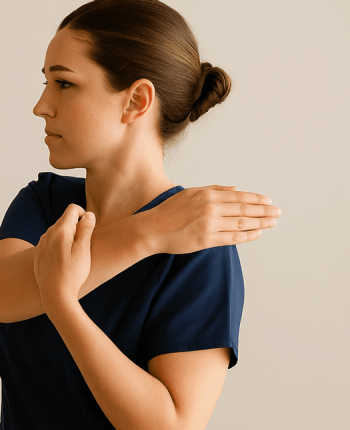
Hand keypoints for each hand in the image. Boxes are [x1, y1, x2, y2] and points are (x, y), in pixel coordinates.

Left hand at [33, 203, 94, 311]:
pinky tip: (63, 261)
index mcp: (60, 231)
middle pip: (64, 220)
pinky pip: (50, 243)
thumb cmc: (72, 274)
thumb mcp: (83, 251)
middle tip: (84, 245)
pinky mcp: (38, 254)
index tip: (89, 228)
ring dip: (67, 237)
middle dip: (76, 226)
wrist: (54, 295)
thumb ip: (86, 229)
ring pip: (57, 231)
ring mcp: (41, 244)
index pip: (72, 209)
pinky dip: (59, 246)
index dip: (83, 214)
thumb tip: (88, 214)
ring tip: (74, 255)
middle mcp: (47, 234)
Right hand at [147, 185, 280, 254]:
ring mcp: (210, 225)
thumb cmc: (168, 212)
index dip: (257, 199)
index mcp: (208, 196)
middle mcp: (211, 208)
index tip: (269, 202)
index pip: (240, 197)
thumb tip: (236, 189)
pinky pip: (232, 238)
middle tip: (278, 213)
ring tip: (272, 223)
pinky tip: (257, 234)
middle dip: (264, 211)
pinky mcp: (206, 240)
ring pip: (242, 223)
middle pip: (245, 209)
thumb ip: (214, 190)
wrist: (151, 229)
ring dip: (260, 223)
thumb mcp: (190, 193)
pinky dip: (247, 235)